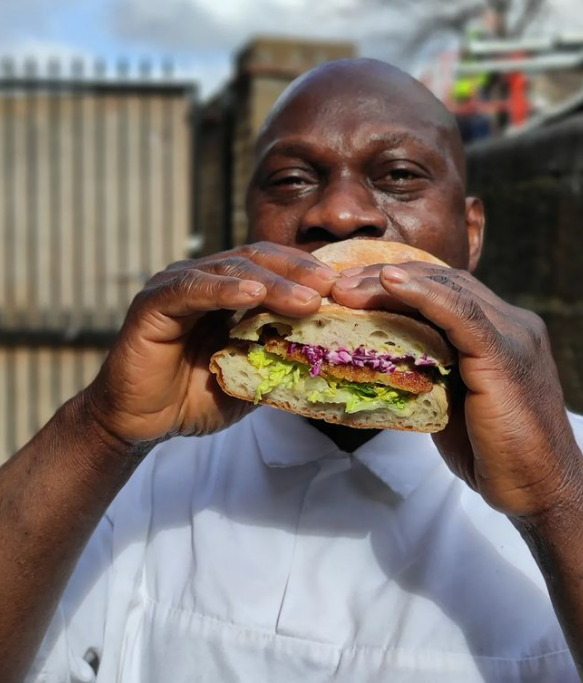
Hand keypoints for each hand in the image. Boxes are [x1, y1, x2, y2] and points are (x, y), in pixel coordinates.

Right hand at [84, 243, 337, 446]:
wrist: (141, 423)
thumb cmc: (196, 398)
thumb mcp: (250, 375)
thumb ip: (278, 356)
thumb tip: (328, 352)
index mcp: (228, 291)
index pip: (273, 268)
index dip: (306, 273)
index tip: (341, 289)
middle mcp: (204, 280)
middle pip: (257, 260)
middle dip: (297, 272)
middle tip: (331, 288)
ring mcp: (178, 286)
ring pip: (231, 269)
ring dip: (272, 283)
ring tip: (306, 298)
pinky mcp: (154, 302)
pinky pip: (193, 289)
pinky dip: (224, 289)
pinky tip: (253, 294)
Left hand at [332, 262, 582, 518]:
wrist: (541, 493)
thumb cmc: (494, 454)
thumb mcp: (452, 401)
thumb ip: (430, 372)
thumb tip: (380, 361)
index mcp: (501, 330)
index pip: (444, 290)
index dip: (397, 283)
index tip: (351, 287)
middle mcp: (512, 323)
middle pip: (442, 282)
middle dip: (385, 277)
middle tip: (337, 284)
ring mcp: (513, 335)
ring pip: (447, 290)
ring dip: (391, 283)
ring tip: (345, 286)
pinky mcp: (506, 355)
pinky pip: (460, 314)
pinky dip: (423, 294)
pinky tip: (390, 281)